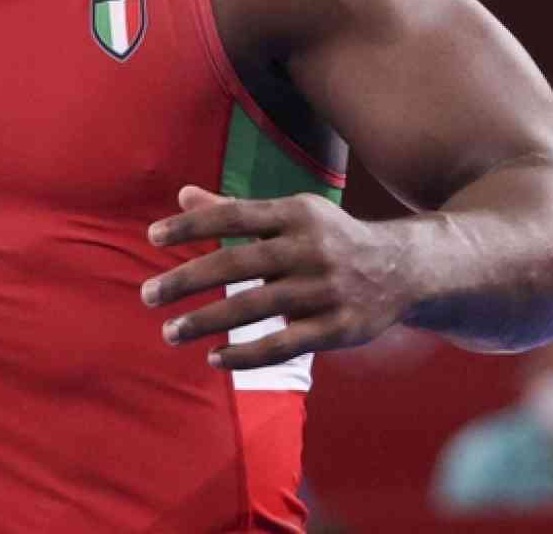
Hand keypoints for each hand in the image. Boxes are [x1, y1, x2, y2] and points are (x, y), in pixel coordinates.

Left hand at [140, 185, 411, 369]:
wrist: (404, 269)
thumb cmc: (330, 239)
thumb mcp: (290, 215)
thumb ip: (234, 210)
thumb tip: (181, 194)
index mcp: (296, 214)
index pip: (234, 216)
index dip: (192, 225)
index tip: (151, 237)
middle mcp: (310, 248)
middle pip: (237, 263)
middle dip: (187, 280)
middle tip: (147, 295)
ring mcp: (326, 290)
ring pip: (255, 307)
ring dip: (207, 322)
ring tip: (170, 332)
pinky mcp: (338, 328)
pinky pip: (285, 345)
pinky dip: (247, 354)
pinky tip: (214, 358)